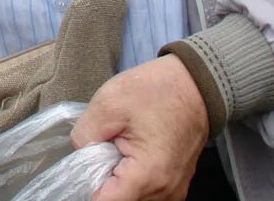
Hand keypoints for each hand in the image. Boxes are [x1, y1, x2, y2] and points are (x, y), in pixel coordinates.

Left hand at [71, 55, 210, 200]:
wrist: (194, 84)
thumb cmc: (156, 90)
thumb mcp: (109, 103)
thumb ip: (84, 135)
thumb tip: (78, 155)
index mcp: (148, 175)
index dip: (86, 186)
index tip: (80, 167)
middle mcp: (165, 192)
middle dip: (102, 182)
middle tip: (100, 152)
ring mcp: (173, 191)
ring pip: (132, 198)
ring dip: (117, 181)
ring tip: (117, 151)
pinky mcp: (175, 185)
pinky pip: (145, 193)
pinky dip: (131, 180)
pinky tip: (128, 156)